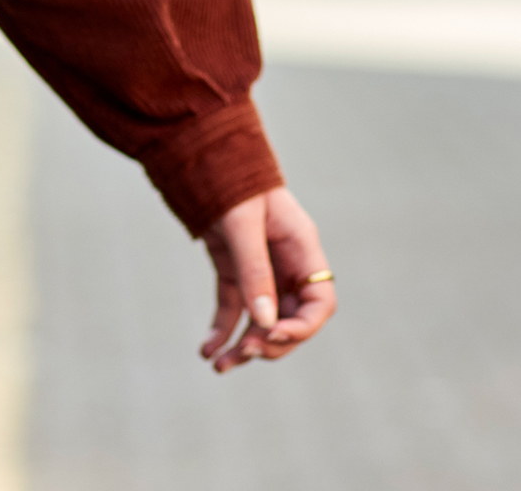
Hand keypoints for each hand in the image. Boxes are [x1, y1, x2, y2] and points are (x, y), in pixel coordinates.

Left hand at [199, 186, 334, 372]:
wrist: (201, 154)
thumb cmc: (231, 179)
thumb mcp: (242, 224)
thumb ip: (254, 271)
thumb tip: (263, 322)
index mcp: (301, 248)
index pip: (319, 301)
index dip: (302, 326)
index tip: (270, 335)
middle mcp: (286, 263)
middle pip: (290, 318)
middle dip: (269, 342)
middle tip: (242, 354)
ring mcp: (260, 268)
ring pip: (260, 319)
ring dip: (243, 344)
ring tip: (217, 365)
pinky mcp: (233, 268)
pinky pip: (234, 306)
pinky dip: (222, 328)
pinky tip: (207, 348)